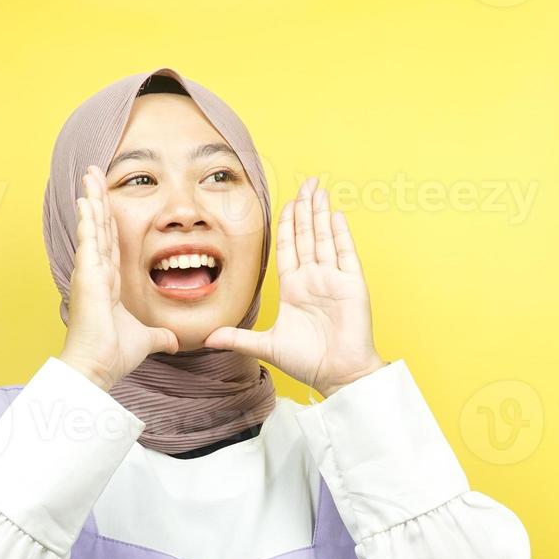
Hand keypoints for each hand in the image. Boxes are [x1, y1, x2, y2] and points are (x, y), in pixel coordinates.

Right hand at [59, 165, 179, 390]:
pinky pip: (89, 240)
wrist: (98, 367)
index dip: (108, 219)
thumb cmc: (114, 355)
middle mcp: (98, 273)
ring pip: (94, 227)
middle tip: (93, 173)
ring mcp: (90, 272)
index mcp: (110, 283)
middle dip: (98, 199)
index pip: (111, 242)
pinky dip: (88, 218)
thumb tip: (175, 341)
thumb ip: (160, 337)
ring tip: (89, 174)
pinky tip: (87, 198)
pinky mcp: (88, 276)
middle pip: (100, 227)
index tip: (106, 199)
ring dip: (92, 199)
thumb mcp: (147, 340)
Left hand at [202, 177, 385, 397]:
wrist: (337, 375)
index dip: (287, 225)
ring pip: (324, 238)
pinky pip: (345, 253)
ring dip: (320, 213)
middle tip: (305, 183)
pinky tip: (334, 214)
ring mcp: (334, 280)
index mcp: (295, 288)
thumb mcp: (266, 346)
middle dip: (305, 208)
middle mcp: (314, 279)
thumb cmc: (307, 362)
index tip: (285, 204)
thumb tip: (206, 339)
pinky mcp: (351, 285)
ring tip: (317, 189)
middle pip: (308, 235)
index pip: (288, 248)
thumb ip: (238, 338)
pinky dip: (340, 234)